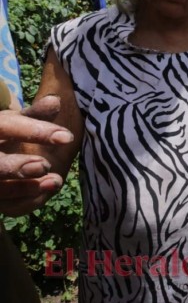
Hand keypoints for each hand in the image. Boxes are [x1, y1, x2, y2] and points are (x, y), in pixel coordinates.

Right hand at [0, 96, 73, 216]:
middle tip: (46, 165)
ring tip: (56, 181)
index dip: (35, 132)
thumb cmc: (6, 133)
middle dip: (18, 166)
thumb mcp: (17, 120)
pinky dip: (23, 198)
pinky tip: (45, 192)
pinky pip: (3, 202)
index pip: (5, 127)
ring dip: (24, 187)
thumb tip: (56, 100)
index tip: (66, 137)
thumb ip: (37, 114)